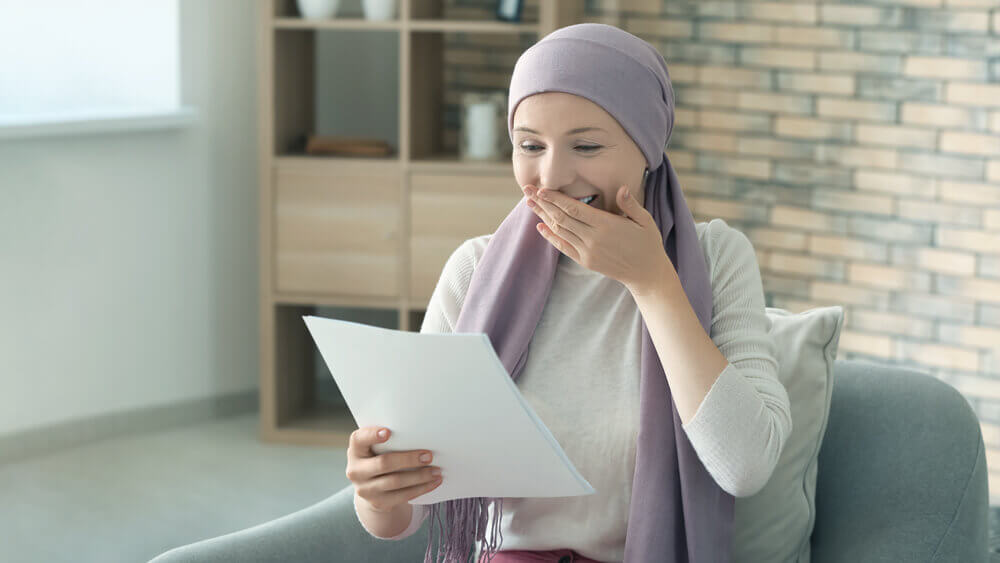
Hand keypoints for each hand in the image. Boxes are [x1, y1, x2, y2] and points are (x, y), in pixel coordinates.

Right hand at [345, 426, 442, 512]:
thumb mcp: (376, 447)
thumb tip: (419, 433)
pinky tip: (434, 482)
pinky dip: (421, 488)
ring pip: (396, 482)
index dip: (372, 435)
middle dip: (408, 459)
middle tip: (429, 456)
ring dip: (420, 476)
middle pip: (384, 463)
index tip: (388, 432)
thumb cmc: (379, 457)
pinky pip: (403, 496)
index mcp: (356, 450)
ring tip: (437, 471)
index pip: (359, 439)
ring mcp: (366, 490)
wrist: (372, 487)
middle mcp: (356, 471)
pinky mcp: (378, 503)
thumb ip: (389, 440)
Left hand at [523, 184, 674, 295]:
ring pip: (560, 231)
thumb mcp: (646, 221)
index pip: (575, 210)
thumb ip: (631, 204)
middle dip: (543, 203)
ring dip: (543, 216)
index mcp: (607, 226)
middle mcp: (593, 239)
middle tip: (527, 190)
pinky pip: (563, 247)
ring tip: (530, 203)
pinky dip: (550, 236)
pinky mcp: (585, 261)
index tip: (542, 189)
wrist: (647, 274)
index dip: (556, 199)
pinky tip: (540, 226)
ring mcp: (588, 252)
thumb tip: (622, 189)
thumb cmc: (648, 244)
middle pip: (561, 218)